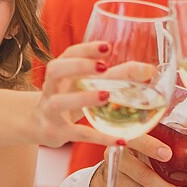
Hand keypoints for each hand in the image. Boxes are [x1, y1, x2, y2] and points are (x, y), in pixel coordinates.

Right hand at [33, 41, 156, 150]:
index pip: (69, 54)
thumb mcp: (83, 85)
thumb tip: (148, 70)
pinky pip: (77, 134)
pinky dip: (100, 136)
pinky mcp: (56, 132)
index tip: (107, 47)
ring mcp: (50, 110)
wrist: (38, 125)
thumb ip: (113, 78)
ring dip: (82, 97)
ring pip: (59, 102)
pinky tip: (121, 139)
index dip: (86, 49)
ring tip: (106, 96)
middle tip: (104, 66)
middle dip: (79, 66)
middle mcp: (51, 88)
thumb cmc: (67, 99)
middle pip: (56, 70)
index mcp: (60, 72)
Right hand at [83, 134, 186, 186]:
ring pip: (143, 181)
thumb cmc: (141, 145)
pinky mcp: (119, 181)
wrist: (115, 164)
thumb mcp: (158, 134)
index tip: (168, 154)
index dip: (150, 145)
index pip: (138, 135)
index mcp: (131, 130)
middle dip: (161, 179)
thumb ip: (182, 128)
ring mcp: (117, 166)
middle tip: (180, 185)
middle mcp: (120, 147)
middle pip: (138, 166)